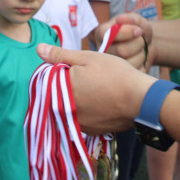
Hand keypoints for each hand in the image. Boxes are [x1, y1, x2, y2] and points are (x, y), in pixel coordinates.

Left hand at [37, 42, 154, 133]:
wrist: (141, 100)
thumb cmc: (115, 74)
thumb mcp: (87, 58)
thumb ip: (60, 55)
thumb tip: (38, 48)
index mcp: (61, 90)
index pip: (49, 80)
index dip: (63, 71)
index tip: (78, 68)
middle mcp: (65, 111)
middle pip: (59, 95)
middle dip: (70, 86)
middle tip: (92, 79)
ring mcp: (78, 123)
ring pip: (71, 109)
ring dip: (78, 101)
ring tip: (98, 91)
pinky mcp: (91, 131)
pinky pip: (83, 119)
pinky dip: (89, 112)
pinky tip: (102, 104)